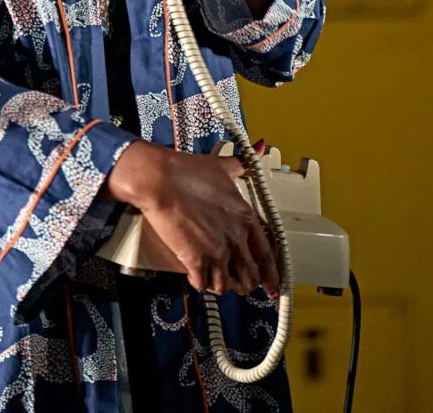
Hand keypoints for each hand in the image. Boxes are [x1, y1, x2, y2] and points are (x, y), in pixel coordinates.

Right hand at [105, 140, 279, 296]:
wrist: (160, 180)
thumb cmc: (188, 171)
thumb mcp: (221, 166)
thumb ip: (243, 163)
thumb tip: (260, 147)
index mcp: (246, 218)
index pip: (267, 256)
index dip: (271, 275)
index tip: (271, 285)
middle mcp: (235, 238)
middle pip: (250, 277)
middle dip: (246, 283)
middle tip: (239, 282)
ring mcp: (216, 252)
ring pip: (226, 286)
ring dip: (222, 285)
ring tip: (215, 279)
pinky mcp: (195, 260)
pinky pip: (203, 284)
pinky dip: (201, 283)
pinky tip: (197, 276)